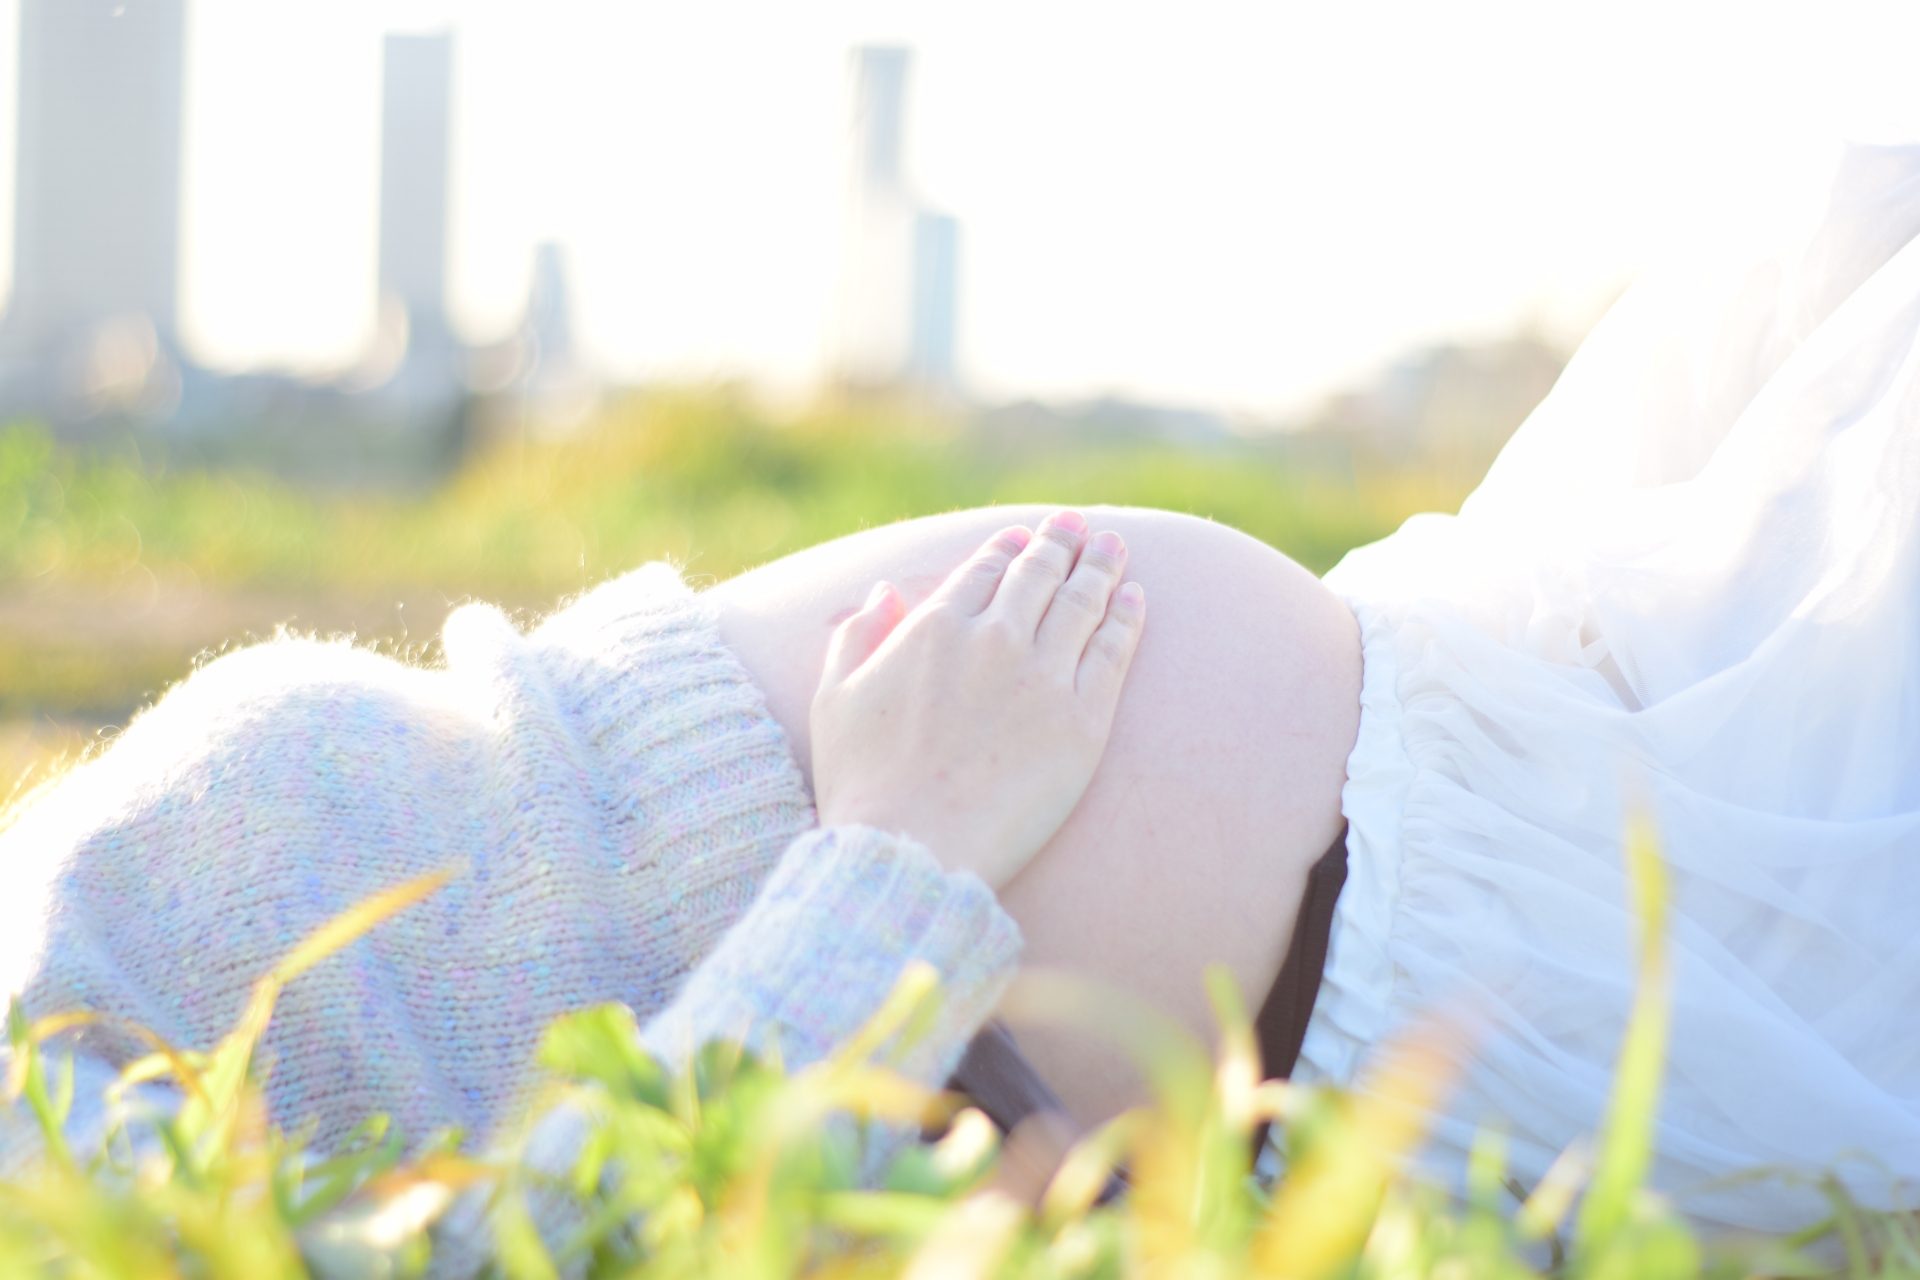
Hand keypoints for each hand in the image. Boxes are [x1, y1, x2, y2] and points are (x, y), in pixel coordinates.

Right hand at [810, 511, 1146, 888]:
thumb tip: (882, 590)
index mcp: (934, 627)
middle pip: (1038, 575)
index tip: (1023, 537)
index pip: (984, 569)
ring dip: (1100, 567)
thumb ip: (855, 636)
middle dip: (1059, 544)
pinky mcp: (1083, 719)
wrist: (913, 851)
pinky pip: (1113, 651)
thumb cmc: (863, 785)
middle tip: (1077, 526)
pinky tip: (1135, 598)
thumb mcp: (833, 699)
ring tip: (1114, 546)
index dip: (1007, 548)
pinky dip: (1126, 617)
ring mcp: (1043, 676)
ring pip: (1081, 602)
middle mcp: (994, 639)